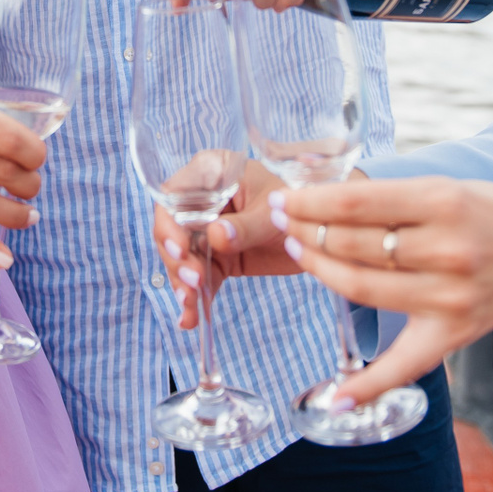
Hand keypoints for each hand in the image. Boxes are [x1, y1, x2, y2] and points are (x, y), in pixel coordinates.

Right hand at [152, 162, 367, 327]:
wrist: (322, 230)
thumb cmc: (300, 204)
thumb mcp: (273, 213)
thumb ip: (244, 226)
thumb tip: (215, 237)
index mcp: (212, 173)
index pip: (174, 196)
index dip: (170, 223)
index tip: (180, 250)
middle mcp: (203, 201)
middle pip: (172, 230)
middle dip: (177, 260)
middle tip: (192, 283)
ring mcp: (208, 230)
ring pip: (182, 259)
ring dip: (183, 284)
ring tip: (191, 305)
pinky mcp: (218, 257)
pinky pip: (200, 278)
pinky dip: (196, 299)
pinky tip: (191, 318)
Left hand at [274, 177, 492, 404]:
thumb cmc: (486, 213)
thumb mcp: (443, 187)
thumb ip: (389, 195)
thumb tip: (322, 197)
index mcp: (442, 203)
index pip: (355, 203)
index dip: (310, 202)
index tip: (285, 199)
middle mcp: (445, 251)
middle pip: (352, 245)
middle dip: (307, 230)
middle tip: (284, 221)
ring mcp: (448, 297)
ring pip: (362, 288)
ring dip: (319, 271)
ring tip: (299, 252)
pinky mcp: (453, 335)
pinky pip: (404, 366)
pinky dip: (368, 385)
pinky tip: (336, 395)